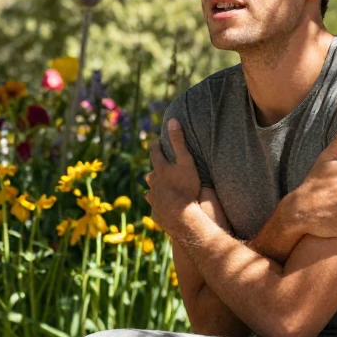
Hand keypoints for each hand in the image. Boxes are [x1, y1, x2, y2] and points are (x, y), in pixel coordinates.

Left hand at [145, 118, 202, 234]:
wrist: (180, 215)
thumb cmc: (185, 187)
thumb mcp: (185, 161)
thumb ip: (179, 142)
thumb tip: (172, 120)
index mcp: (160, 169)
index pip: (155, 153)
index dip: (155, 146)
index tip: (155, 142)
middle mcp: (153, 183)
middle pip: (151, 174)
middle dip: (154, 170)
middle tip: (158, 167)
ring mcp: (154, 198)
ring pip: (151, 191)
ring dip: (154, 188)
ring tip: (157, 188)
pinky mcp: (156, 212)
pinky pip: (155, 207)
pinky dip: (157, 205)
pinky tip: (160, 207)